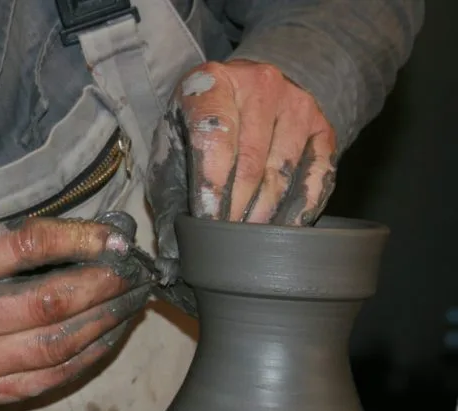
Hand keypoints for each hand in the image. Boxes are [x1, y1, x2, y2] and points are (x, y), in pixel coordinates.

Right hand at [0, 218, 151, 404]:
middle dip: (101, 287)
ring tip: (132, 299)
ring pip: (57, 344)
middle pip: (46, 304)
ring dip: (105, 320)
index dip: (77, 242)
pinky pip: (58, 373)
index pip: (24, 249)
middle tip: (134, 274)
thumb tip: (109, 240)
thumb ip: (35, 238)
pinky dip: (94, 350)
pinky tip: (113, 330)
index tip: (116, 240)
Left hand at [147, 60, 337, 281]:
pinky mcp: (322, 125)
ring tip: (248, 237)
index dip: (211, 185)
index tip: (205, 221)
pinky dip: (299, 207)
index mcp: (214, 82)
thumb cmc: (203, 124)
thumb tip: (172, 247)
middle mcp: (261, 85)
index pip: (214, 136)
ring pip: (282, 170)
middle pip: (250, 160)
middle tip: (224, 238)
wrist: (248, 91)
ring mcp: (297, 104)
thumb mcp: (175, 140)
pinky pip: (316, 174)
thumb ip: (170, 184)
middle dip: (235, 207)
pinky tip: (283, 228)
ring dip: (264, 212)